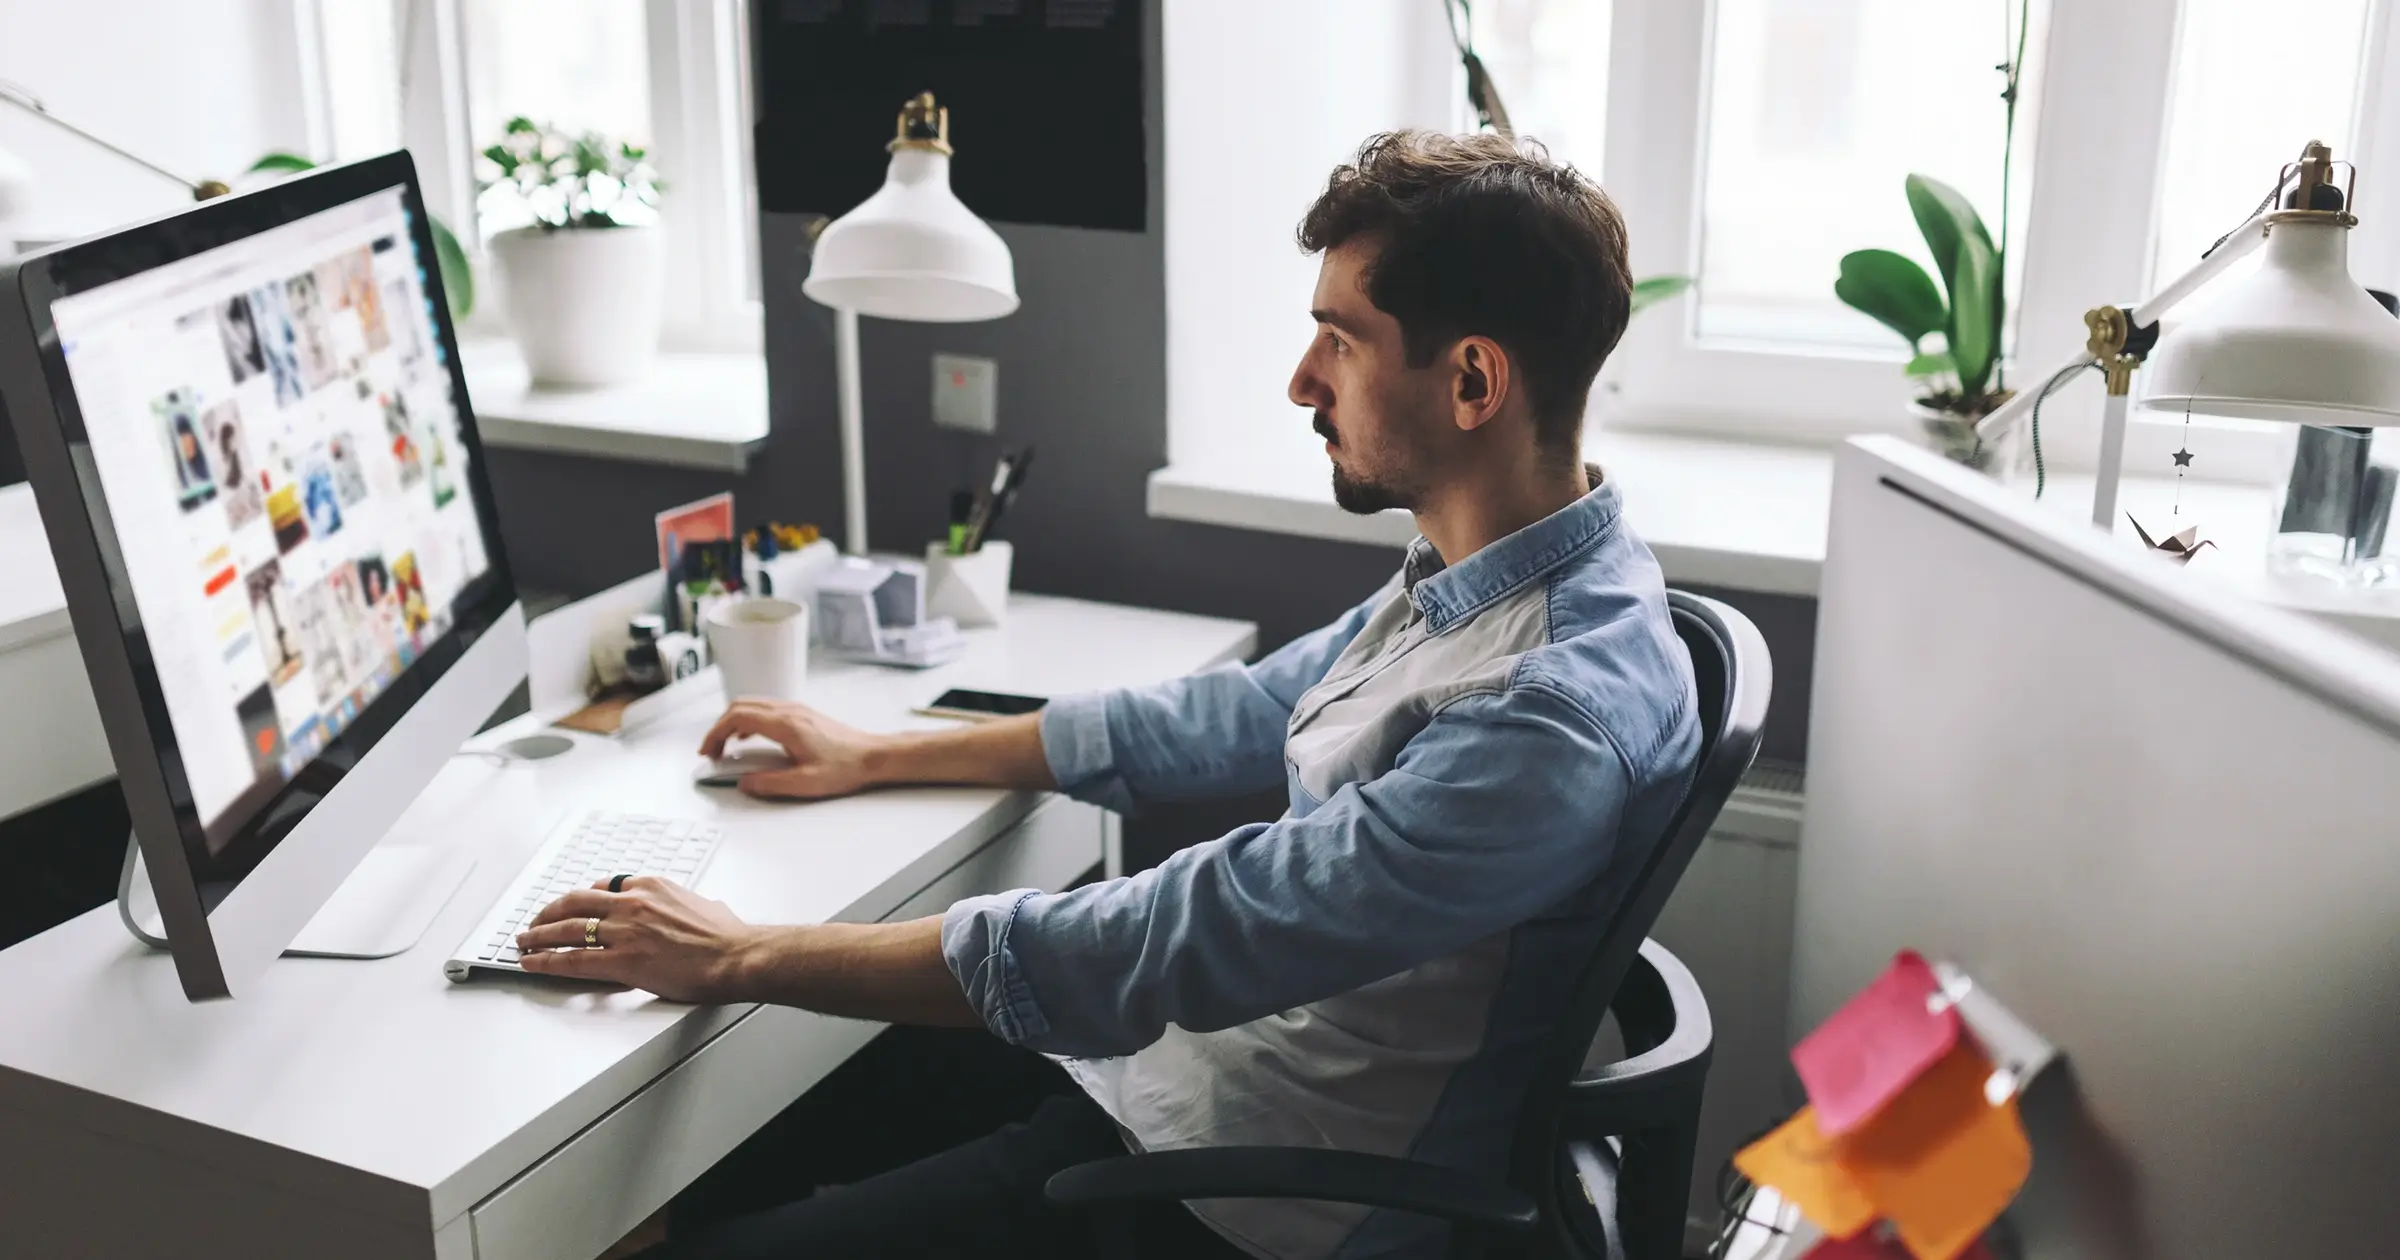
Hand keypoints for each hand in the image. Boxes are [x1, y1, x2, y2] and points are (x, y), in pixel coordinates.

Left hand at [517, 876, 764, 1001]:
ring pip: (566, 928)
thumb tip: (692, 910)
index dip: (583, 898)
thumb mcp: (703, 904)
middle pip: (575, 901)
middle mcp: (632, 903)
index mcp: (651, 886)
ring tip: (523, 941)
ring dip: (538, 935)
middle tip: (535, 920)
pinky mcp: (622, 960)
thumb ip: (684, 904)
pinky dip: (546, 960)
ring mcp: (624, 931)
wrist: (738, 956)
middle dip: (549, 911)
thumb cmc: (728, 936)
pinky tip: (532, 963)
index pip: (604, 885)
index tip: (573, 906)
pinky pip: (573, 959)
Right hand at [699, 699, 886, 799]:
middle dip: (719, 727)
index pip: (738, 717)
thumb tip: (744, 783)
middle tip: (712, 750)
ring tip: (725, 746)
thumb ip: (769, 784)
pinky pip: (765, 710)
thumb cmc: (845, 766)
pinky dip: (748, 721)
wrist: (872, 756)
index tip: (708, 751)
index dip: (715, 733)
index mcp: (785, 724)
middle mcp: (789, 711)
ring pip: (752, 705)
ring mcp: (796, 710)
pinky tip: (749, 740)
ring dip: (733, 723)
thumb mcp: (805, 783)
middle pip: (740, 706)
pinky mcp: (801, 715)